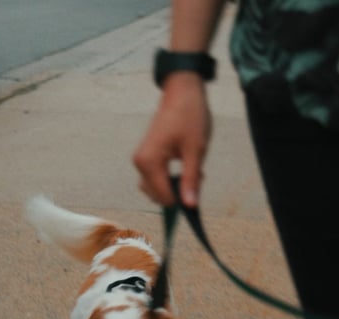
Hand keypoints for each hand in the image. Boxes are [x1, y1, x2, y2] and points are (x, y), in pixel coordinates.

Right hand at [133, 72, 211, 207]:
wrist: (182, 92)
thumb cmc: (190, 117)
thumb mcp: (195, 150)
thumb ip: (191, 180)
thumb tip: (190, 206)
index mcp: (149, 162)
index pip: (164, 197)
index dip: (183, 200)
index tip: (198, 188)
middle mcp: (140, 163)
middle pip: (158, 196)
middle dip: (179, 192)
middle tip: (198, 175)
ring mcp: (141, 159)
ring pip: (156, 189)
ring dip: (175, 186)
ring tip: (192, 170)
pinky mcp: (145, 156)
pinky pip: (155, 178)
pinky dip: (170, 179)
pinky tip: (185, 166)